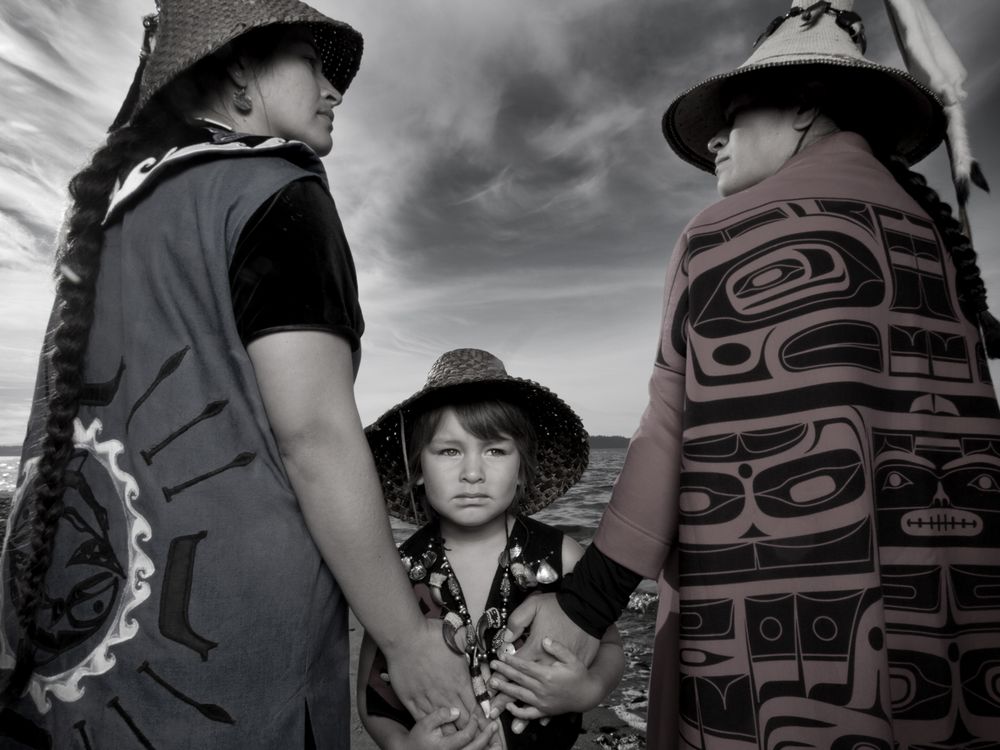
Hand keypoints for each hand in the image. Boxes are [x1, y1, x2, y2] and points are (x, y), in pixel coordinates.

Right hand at [383, 618, 482, 729]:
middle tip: (479, 738)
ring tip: (461, 742)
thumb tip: (481, 648)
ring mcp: (428, 699)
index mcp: (460, 680)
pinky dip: (433, 728)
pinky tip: (437, 735)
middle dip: (473, 730)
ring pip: (444, 724)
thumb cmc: (431, 634)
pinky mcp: (411, 701)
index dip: (484, 719)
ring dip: (454, 734)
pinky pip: (424, 720)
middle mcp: (446, 694)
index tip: (489, 727)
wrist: (405, 637)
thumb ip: (472, 649)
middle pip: (463, 719)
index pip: (476, 706)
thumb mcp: (460, 638)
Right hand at [400, 707, 497, 749]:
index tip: (476, 716)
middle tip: (494, 726)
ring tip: (498, 742)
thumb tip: (456, 711)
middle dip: (486, 737)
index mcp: (444, 746)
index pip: (466, 736)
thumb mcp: (424, 723)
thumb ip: (440, 715)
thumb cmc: (418, 737)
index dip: (474, 725)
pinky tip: (488, 748)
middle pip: (475, 749)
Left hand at [491, 593, 599, 715]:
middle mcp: (543, 689)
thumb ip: (558, 648)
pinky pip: (529, 713)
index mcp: (548, 674)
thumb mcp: (572, 657)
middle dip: (504, 672)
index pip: (525, 666)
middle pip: (519, 679)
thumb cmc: (579, 673)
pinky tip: (510, 706)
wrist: (588, 694)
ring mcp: (543, 701)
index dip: (512, 661)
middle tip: (492, 666)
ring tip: (493, 684)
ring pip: (520, 695)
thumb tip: (544, 640)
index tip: (502, 656)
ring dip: (505, 689)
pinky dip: (518, 712)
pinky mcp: (545, 711)